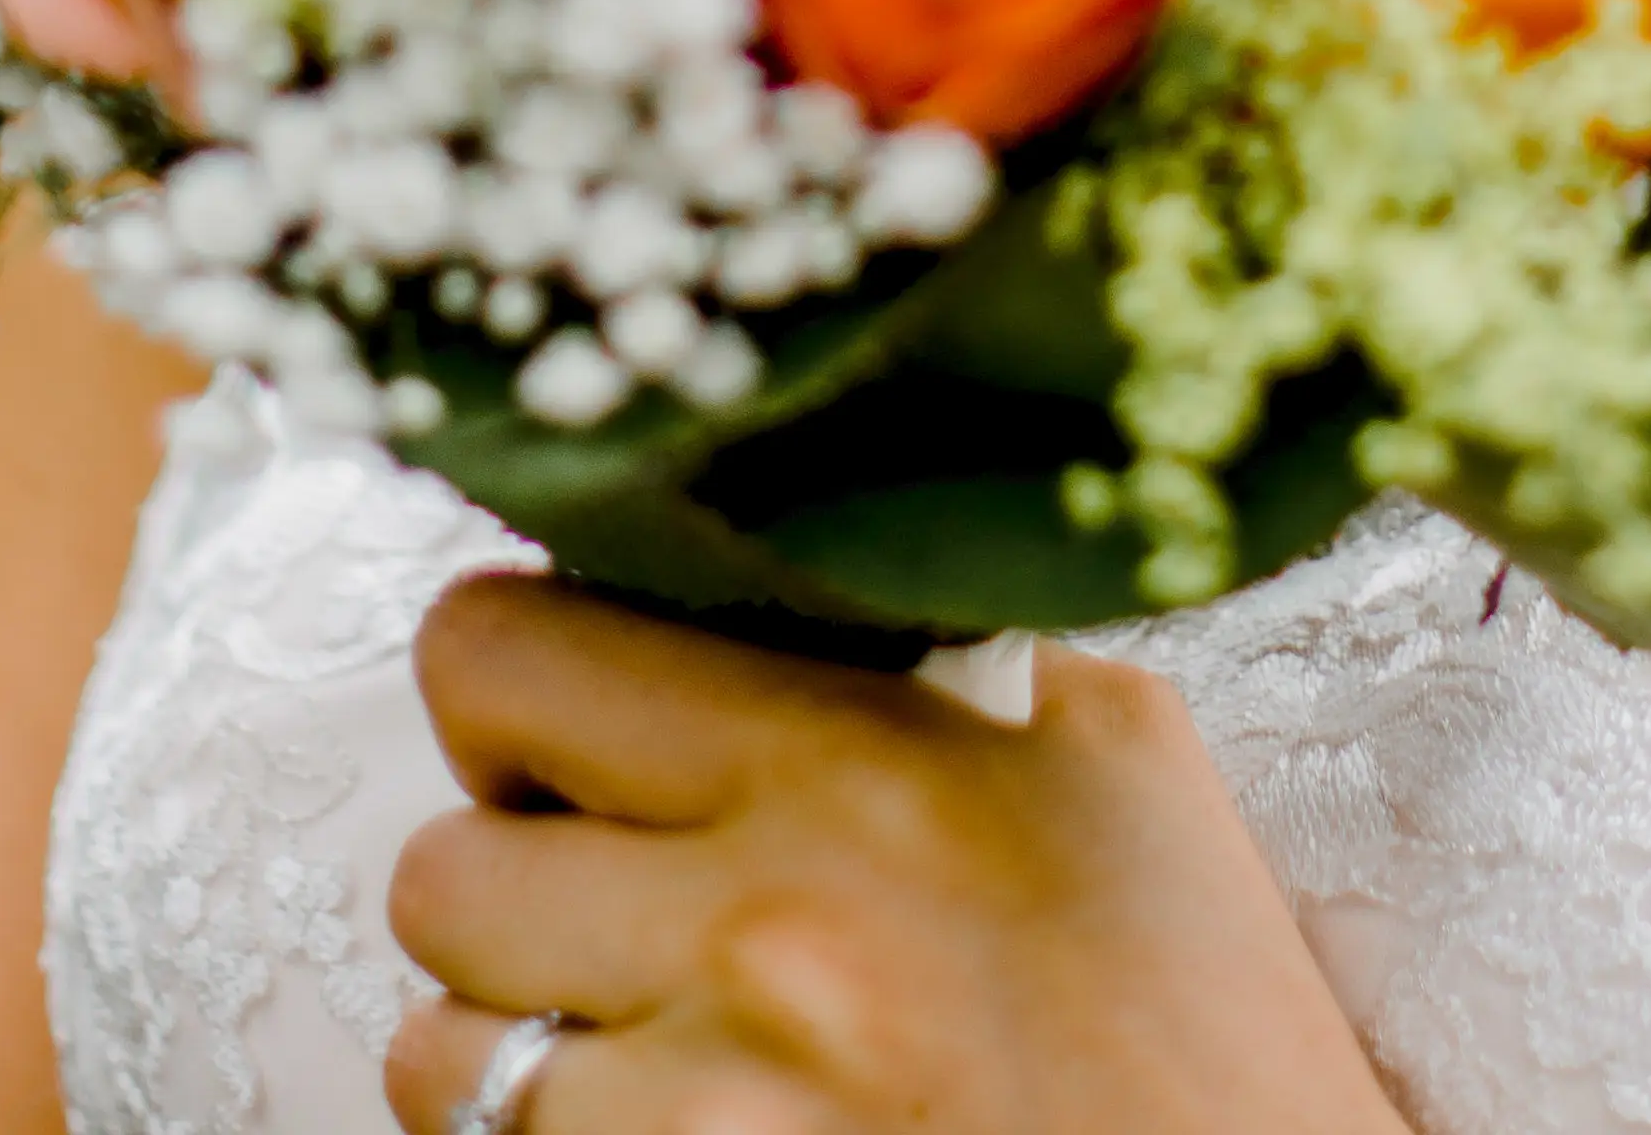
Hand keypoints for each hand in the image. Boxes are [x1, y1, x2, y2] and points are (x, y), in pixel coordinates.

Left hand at [378, 571, 1401, 1134]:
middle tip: (600, 908)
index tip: (575, 740)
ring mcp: (716, 1104)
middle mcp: (765, 927)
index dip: (514, 695)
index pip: (507, 648)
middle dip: (502, 886)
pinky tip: (683, 1127)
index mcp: (862, 764)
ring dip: (516, 1049)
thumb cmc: (1215, 1052)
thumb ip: (963, 649)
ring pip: (436, 1052)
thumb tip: (832, 572)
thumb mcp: (1126, 777)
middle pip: (438, 868)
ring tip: (643, 1047)